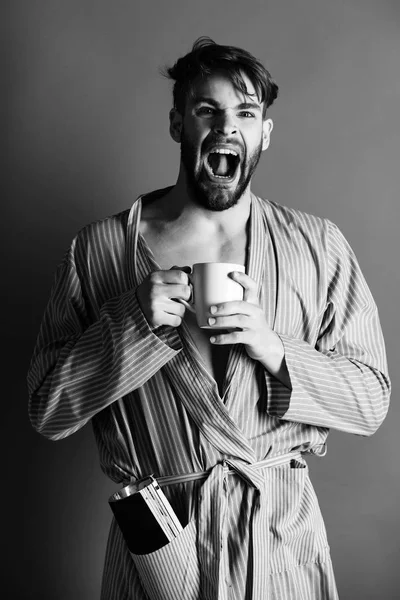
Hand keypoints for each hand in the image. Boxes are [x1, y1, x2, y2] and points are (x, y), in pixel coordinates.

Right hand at [136, 266, 191, 327]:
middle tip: (180, 298)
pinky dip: (175, 320)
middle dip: (186, 296)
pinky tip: (168, 316)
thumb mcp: (158, 278)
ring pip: (182, 308)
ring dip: (179, 310)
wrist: (132, 308)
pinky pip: (177, 320)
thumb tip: (188, 270)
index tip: (182, 286)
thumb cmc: (150, 291)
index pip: (181, 276)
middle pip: (185, 291)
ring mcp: (155, 304)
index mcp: (156, 276)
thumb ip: (173, 272)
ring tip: (171, 308)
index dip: (186, 282)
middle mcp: (155, 289)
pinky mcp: (156, 318)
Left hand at [208, 271, 290, 386]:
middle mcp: (256, 311)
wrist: (266, 343)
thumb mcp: (242, 313)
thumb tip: (197, 300)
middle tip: (210, 309)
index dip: (243, 279)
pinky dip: (223, 338)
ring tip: (210, 322)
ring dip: (222, 321)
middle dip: (224, 306)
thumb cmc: (248, 324)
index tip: (231, 273)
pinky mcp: (253, 337)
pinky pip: (237, 337)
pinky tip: (213, 339)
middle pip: (240, 305)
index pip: (252, 287)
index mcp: (253, 302)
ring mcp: (255, 325)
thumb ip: (227, 307)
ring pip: (238, 320)